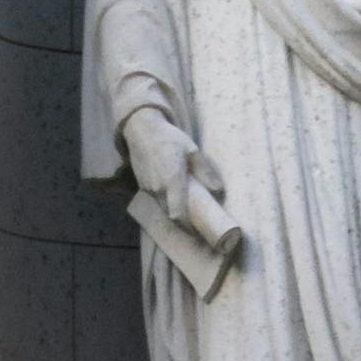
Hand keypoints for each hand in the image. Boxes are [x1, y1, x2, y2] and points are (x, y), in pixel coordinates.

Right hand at [121, 107, 232, 240]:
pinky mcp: (143, 186)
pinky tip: (175, 198)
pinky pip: (157, 201)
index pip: (178, 214)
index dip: (188, 227)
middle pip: (171, 216)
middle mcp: (158, 188)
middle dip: (184, 223)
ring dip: (175, 213)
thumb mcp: (192, 150)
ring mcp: (149, 188)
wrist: (142, 130)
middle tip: (197, 224)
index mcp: (172, 180)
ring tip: (188, 213)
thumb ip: (205, 171)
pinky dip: (167, 203)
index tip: (199, 230)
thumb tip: (218, 191)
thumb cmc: (169, 138)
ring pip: (163, 209)